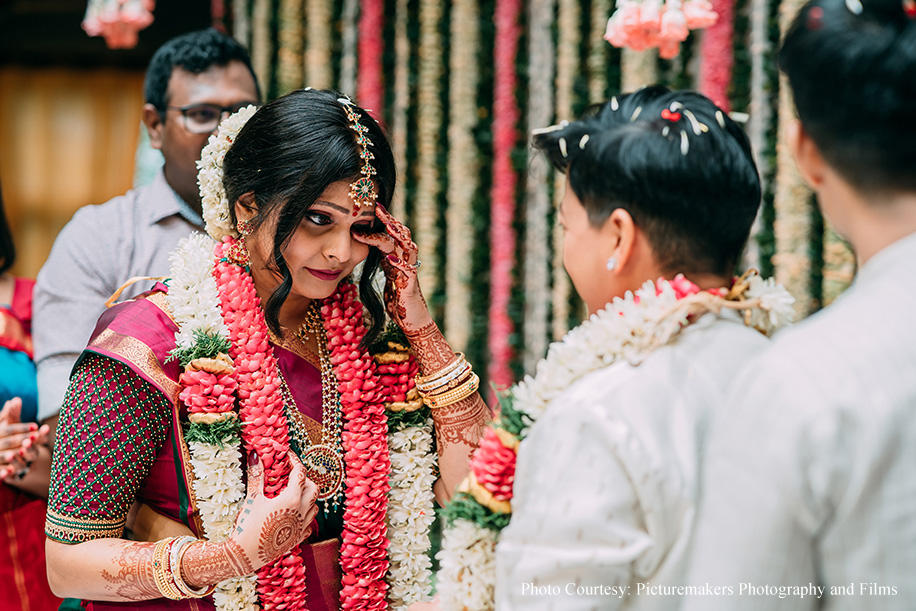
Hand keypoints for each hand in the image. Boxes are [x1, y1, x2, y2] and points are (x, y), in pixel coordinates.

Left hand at [0, 398, 48, 480]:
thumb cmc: (14, 440)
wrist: (15, 462)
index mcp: (33, 442)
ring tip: (12, 454)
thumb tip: (15, 400)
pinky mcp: (13, 476)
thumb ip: (14, 414)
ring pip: (22, 466)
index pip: (41, 438)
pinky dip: (8, 475)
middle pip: (33, 453)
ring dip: (17, 461)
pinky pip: (12, 477)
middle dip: (30, 447)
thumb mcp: (14, 426)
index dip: (42, 434)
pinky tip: (4, 472)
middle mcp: (30, 455)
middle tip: (27, 441)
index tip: (42, 428)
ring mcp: (22, 467)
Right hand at [228, 450, 318, 571]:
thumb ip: (257, 475)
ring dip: (308, 497)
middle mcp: (301, 511)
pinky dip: (306, 516)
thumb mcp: (252, 498)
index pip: (300, 473)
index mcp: (292, 499)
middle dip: (305, 479)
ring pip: (315, 506)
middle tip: (292, 476)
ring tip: (294, 494)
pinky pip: (310, 524)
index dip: (295, 461)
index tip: (288, 456)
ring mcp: (302, 526)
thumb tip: (255, 454)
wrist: (246, 555)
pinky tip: (295, 514)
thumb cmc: (248, 525)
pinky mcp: (298, 538)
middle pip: (313, 488)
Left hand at [353, 205, 432, 332]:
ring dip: (398, 236)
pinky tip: (389, 258)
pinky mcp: (411, 285)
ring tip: (388, 226)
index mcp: (397, 257)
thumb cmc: (397, 300)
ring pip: (408, 248)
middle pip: (401, 234)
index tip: (367, 207)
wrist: (411, 320)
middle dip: (390, 220)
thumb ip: (380, 262)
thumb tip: (363, 250)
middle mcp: (405, 261)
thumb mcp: (386, 276)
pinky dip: (399, 264)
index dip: (380, 221)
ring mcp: (409, 272)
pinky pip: (408, 271)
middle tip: (377, 207)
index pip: (389, 234)